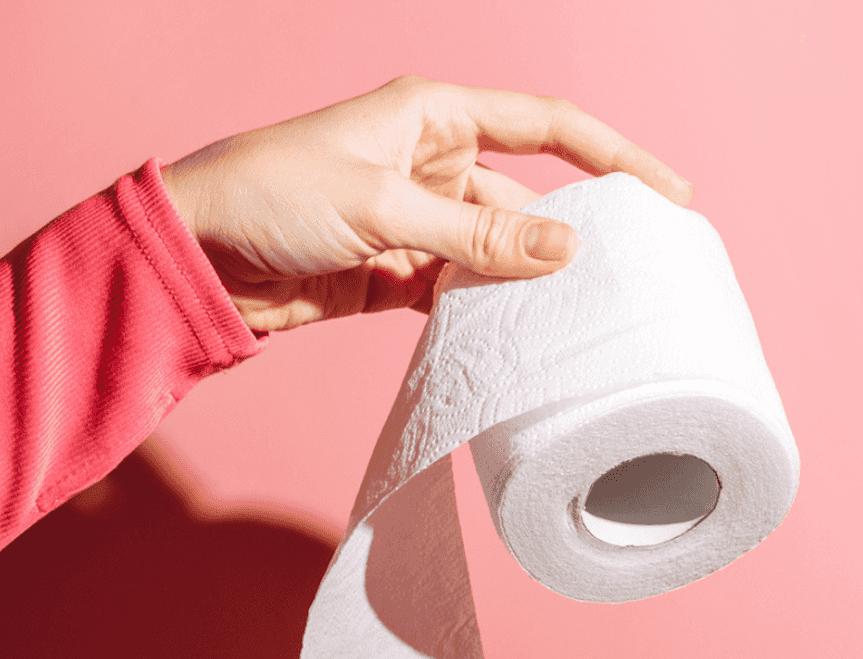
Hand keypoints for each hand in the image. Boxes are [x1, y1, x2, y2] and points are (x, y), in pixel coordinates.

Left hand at [160, 76, 693, 331]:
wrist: (194, 252)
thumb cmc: (274, 194)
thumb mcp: (384, 208)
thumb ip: (477, 236)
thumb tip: (566, 249)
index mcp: (434, 115)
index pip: (547, 127)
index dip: (614, 156)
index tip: (668, 194)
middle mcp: (433, 161)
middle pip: (527, 197)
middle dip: (573, 234)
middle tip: (628, 277)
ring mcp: (417, 218)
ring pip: (495, 251)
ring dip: (525, 283)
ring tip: (576, 320)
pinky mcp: (396, 270)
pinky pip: (458, 289)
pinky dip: (482, 312)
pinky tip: (511, 339)